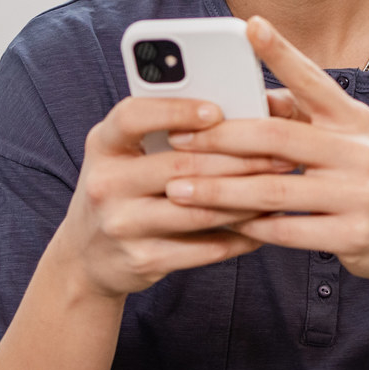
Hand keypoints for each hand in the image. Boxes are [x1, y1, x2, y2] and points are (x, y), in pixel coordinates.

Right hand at [55, 96, 273, 298]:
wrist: (88, 256)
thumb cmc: (125, 189)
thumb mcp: (128, 153)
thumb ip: (168, 131)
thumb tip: (241, 109)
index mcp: (103, 146)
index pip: (132, 117)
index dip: (175, 111)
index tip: (217, 110)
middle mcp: (105, 184)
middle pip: (179, 166)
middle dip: (239, 159)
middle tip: (281, 153)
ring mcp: (121, 225)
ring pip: (197, 210)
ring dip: (246, 199)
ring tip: (280, 187)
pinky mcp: (142, 260)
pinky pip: (202, 248)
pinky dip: (239, 236)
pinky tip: (264, 226)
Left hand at [160, 15, 368, 282]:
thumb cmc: (357, 179)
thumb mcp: (341, 140)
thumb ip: (299, 118)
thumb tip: (246, 96)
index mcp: (354, 119)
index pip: (312, 80)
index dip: (281, 53)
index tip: (250, 25)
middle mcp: (360, 151)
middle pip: (277, 137)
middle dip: (219, 138)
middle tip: (177, 138)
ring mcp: (359, 194)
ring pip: (273, 190)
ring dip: (219, 190)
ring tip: (178, 190)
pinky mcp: (352, 234)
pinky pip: (285, 230)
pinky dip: (247, 227)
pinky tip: (218, 223)